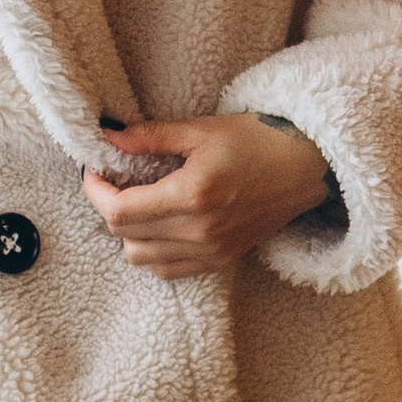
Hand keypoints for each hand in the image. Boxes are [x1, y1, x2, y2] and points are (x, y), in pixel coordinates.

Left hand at [82, 111, 335, 280]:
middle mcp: (199, 231)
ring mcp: (211, 251)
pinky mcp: (220, 261)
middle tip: (115, 182)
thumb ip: (150, 137)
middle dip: (110, 208)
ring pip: (141, 259)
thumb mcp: (201, 130)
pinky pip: (168, 271)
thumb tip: (108, 137)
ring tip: (139, 205)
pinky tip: (161, 226)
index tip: (94, 173)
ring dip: (130, 234)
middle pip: (125, 237)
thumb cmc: (258, 140)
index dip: (96, 193)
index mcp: (193, 196)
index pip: (120, 212)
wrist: (307, 166)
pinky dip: (153, 253)